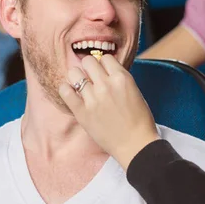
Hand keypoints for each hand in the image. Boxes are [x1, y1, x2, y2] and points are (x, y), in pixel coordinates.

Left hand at [59, 55, 159, 169]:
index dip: (103, 65)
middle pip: (88, 61)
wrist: (136, 145)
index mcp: (122, 78)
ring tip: (80, 86)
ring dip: (77, 77)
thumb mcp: (134, 91)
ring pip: (74, 73)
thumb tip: (104, 71)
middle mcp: (106, 85)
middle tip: (91, 78)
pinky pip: (65, 91)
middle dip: (89, 68)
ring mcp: (92, 98)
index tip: (103, 73)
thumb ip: (119, 79)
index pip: (105, 58)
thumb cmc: (139, 121)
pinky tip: (71, 93)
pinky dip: (66, 89)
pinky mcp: (82, 112)